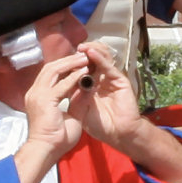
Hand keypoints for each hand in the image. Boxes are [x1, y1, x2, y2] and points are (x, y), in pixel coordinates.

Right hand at [22, 52, 90, 159]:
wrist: (46, 151)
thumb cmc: (57, 139)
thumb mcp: (71, 115)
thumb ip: (77, 100)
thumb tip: (87, 86)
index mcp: (38, 96)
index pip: (51, 75)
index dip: (65, 67)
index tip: (80, 62)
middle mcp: (35, 92)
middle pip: (50, 68)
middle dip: (68, 60)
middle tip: (84, 55)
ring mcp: (37, 95)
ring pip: (54, 70)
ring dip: (70, 64)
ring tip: (85, 58)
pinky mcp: (44, 100)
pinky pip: (61, 85)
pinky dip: (73, 77)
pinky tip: (84, 72)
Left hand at [77, 41, 181, 182]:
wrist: (117, 135)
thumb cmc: (99, 125)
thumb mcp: (79, 109)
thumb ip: (74, 94)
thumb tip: (68, 78)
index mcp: (89, 85)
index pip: (80, 68)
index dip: (72, 62)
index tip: (62, 58)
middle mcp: (100, 78)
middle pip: (91, 59)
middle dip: (81, 53)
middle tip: (73, 48)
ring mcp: (110, 78)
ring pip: (102, 57)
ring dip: (91, 50)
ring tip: (82, 47)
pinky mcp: (119, 80)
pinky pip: (108, 66)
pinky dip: (99, 58)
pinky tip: (91, 53)